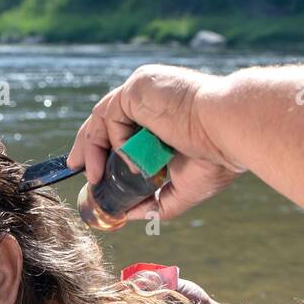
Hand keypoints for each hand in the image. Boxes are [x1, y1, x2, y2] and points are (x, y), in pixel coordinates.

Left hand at [66, 64, 244, 222]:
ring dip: (94, 151)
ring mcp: (143, 89)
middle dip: (86, 144)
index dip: (101, 146)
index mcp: (161, 113)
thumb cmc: (216, 156)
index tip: (90, 170)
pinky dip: (114, 142)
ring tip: (97, 179)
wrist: (230, 132)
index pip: (122, 125)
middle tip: (73, 167)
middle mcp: (150, 97)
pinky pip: (111, 116)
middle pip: (105, 117)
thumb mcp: (181, 186)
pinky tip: (130, 161)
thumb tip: (130, 215)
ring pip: (102, 117)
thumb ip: (155, 201)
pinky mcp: (138, 87)